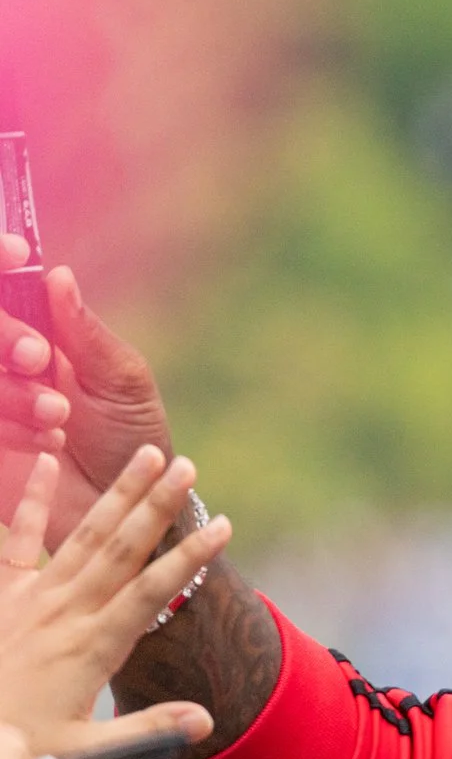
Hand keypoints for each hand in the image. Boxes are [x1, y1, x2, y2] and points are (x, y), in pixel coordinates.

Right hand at [0, 242, 173, 548]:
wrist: (125, 507)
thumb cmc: (132, 438)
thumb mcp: (121, 382)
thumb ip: (85, 333)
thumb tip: (56, 275)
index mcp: (37, 334)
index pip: (4, 286)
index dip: (0, 264)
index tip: (14, 251)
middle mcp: (5, 362)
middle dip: (3, 336)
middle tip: (38, 357)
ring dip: (11, 393)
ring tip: (58, 419)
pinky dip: (9, 430)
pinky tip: (45, 447)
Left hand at [0, 448, 225, 758]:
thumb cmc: (24, 745)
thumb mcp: (86, 750)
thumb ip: (146, 731)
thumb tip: (206, 721)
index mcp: (92, 647)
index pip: (151, 593)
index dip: (188, 558)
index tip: (221, 526)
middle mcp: (65, 613)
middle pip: (120, 550)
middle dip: (156, 506)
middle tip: (186, 466)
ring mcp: (31, 599)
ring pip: (82, 537)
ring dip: (117, 495)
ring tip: (146, 456)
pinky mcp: (2, 595)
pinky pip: (16, 540)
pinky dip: (29, 500)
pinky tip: (49, 462)